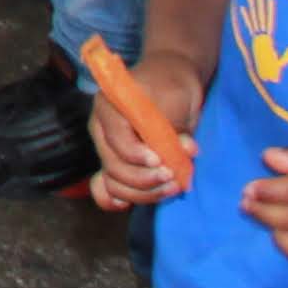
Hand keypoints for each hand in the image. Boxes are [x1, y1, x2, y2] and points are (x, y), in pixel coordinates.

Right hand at [88, 51, 202, 209]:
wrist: (170, 84)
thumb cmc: (171, 87)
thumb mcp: (176, 98)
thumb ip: (176, 126)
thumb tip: (185, 150)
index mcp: (108, 106)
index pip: (116, 139)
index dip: (137, 155)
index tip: (162, 161)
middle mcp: (101, 129)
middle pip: (114, 166)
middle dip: (145, 178)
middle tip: (174, 177)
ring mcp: (106, 149)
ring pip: (114, 182)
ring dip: (143, 193)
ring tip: (172, 186)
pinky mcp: (115, 163)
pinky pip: (106, 188)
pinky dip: (116, 199)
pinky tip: (131, 204)